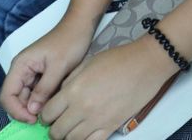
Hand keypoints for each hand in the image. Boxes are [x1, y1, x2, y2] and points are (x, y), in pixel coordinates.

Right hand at [1, 21, 93, 123]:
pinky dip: (42, 99)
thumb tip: (32, 110)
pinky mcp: (40, 74)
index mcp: (20, 65)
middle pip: (14, 98)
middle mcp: (21, 70)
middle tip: (44, 118)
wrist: (80, 26)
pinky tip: (53, 102)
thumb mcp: (58, 67)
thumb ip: (44, 89)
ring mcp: (30, 72)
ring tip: (50, 111)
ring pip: (26, 96)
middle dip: (26, 110)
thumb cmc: (70, 42)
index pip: (7, 95)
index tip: (33, 119)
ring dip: (35, 106)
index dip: (16, 111)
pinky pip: (36, 92)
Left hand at [39, 38, 178, 139]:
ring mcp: (97, 120)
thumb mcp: (86, 64)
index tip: (49, 114)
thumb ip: (69, 82)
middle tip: (58, 124)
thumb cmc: (117, 59)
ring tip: (71, 130)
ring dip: (68, 137)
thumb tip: (59, 97)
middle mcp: (82, 109)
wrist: (146, 64)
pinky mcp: (112, 126)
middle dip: (54, 129)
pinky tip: (85, 134)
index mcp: (73, 91)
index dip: (45, 115)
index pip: (47, 113)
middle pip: (57, 131)